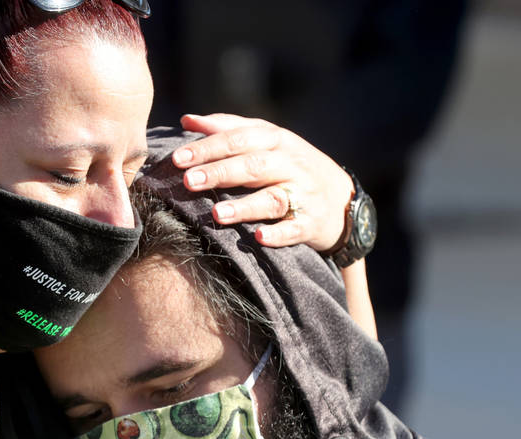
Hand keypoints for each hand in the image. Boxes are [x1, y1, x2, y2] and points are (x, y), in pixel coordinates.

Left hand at [173, 113, 352, 250]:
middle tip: (190, 181)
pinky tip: (259, 237)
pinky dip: (279, 233)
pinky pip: (295, 228)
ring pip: (273, 198)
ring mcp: (303, 194)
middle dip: (221, 172)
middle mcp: (290, 164)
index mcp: (275, 141)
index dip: (208, 147)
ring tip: (218, 214)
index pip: (239, 139)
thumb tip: (188, 119)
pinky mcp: (311, 223)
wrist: (343, 200)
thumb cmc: (291, 166)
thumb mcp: (267, 142)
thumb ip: (229, 129)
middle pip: (253, 165)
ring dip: (245, 206)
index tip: (177, 158)